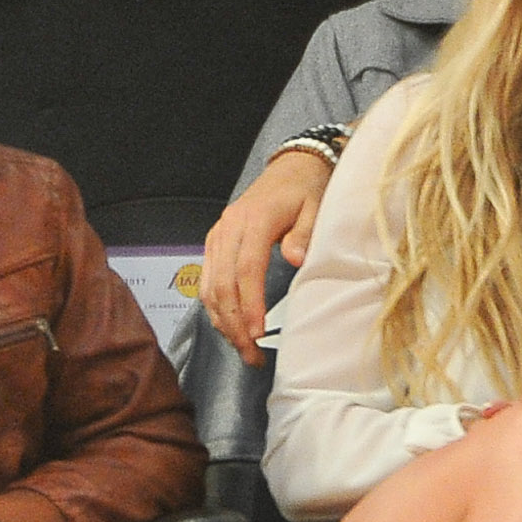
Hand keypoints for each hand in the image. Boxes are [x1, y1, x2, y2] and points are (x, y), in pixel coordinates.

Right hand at [201, 148, 336, 366]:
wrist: (290, 168)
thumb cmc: (305, 190)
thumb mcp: (315, 207)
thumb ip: (304, 234)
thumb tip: (296, 260)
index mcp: (253, 220)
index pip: (246, 270)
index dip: (250, 304)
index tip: (258, 333)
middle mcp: (228, 229)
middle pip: (222, 284)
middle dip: (234, 324)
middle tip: (251, 354)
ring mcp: (217, 237)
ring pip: (208, 287)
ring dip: (223, 322)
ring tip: (243, 348)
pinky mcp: (214, 244)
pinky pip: (206, 281)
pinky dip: (216, 308)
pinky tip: (230, 327)